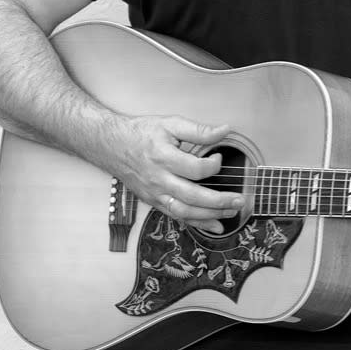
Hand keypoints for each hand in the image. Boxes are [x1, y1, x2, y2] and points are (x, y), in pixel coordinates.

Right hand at [101, 113, 239, 235]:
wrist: (110, 146)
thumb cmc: (141, 133)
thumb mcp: (169, 124)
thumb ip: (198, 130)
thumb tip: (225, 130)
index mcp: (163, 157)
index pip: (195, 169)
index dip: (213, 166)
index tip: (219, 158)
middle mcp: (158, 179)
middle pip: (192, 196)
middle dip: (219, 201)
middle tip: (240, 200)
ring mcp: (155, 194)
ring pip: (185, 211)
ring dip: (211, 216)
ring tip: (231, 213)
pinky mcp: (154, 202)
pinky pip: (177, 216)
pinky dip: (197, 223)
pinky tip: (215, 225)